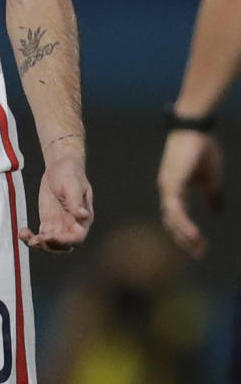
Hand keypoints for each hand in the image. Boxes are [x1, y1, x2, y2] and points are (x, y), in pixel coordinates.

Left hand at [19, 159, 93, 252]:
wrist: (60, 166)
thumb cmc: (70, 173)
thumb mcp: (72, 185)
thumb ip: (76, 202)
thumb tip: (84, 216)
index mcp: (83, 218)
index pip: (77, 237)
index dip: (64, 241)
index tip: (50, 236)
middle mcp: (73, 226)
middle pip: (63, 247)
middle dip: (49, 246)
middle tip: (35, 239)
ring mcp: (60, 226)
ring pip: (51, 245)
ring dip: (38, 245)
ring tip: (25, 236)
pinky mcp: (48, 223)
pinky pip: (40, 237)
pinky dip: (31, 238)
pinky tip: (22, 232)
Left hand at [157, 131, 223, 257]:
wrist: (195, 129)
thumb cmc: (201, 150)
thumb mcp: (210, 179)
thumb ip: (212, 197)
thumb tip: (216, 213)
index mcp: (175, 192)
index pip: (177, 219)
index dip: (188, 234)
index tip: (201, 248)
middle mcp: (168, 192)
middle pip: (172, 224)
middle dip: (185, 241)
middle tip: (200, 254)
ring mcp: (167, 189)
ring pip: (172, 220)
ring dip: (185, 236)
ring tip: (198, 248)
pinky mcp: (171, 184)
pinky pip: (175, 210)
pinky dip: (183, 224)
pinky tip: (193, 234)